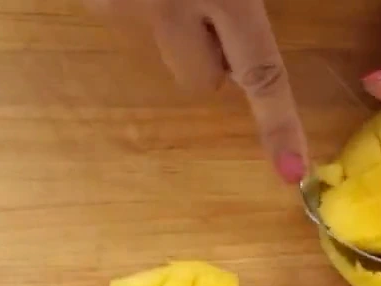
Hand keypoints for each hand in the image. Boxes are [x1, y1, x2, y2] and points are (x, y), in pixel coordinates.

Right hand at [87, 0, 307, 183]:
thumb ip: (243, 6)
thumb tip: (240, 62)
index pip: (261, 74)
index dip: (280, 124)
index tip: (292, 173)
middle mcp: (172, 10)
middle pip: (201, 80)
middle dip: (210, 57)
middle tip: (209, 6)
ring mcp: (122, 8)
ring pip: (162, 48)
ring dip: (171, 24)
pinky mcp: (88, 1)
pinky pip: (128, 20)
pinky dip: (138, 3)